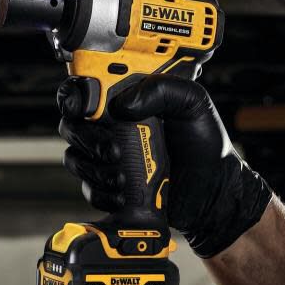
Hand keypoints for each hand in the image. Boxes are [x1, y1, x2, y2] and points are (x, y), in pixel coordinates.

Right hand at [59, 76, 272, 257]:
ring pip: (75, 158)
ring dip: (93, 169)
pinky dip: (99, 192)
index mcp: (126, 99)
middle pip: (72, 125)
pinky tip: (122, 195)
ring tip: (123, 178)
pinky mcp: (109, 184)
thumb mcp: (192, 104)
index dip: (73, 95)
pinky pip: (87, 188)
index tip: (83, 107)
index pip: (84, 89)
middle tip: (113, 150)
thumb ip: (162, 89)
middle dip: (87, 139)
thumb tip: (123, 104)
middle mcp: (111, 126)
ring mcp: (107, 157)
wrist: (212, 192)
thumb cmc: (204, 145)